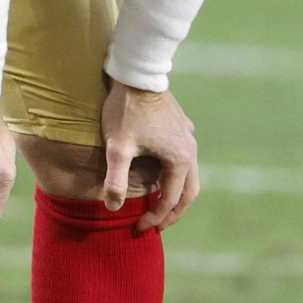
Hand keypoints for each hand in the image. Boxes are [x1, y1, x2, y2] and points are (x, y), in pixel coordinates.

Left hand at [100, 79, 199, 232]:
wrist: (137, 74)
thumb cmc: (125, 111)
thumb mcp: (117, 148)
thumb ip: (115, 180)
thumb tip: (112, 208)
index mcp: (180, 160)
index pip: (170, 201)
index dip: (155, 218)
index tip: (138, 229)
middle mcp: (190, 150)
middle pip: (189, 192)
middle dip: (172, 212)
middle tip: (155, 226)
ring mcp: (188, 137)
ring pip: (188, 175)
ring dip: (174, 193)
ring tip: (157, 205)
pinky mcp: (181, 126)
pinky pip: (182, 158)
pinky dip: (173, 175)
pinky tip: (156, 175)